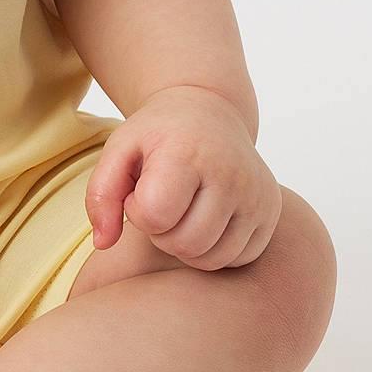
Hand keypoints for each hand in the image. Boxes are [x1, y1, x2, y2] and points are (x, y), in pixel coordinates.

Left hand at [83, 86, 281, 269]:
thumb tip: (103, 243)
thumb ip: (100, 195)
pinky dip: (213, 249)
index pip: (155, 215)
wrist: (210, 112)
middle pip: (185, 244)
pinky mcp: (271, 214)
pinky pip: (236, 259)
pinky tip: (204, 219)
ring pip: (211, 259)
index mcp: (190, 153)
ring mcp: (257, 196)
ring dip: (186, 245)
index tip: (139, 190)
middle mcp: (232, 175)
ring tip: (180, 213)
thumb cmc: (160, 134)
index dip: (136, 211)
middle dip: (160, 233)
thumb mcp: (119, 150)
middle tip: (159, 205)